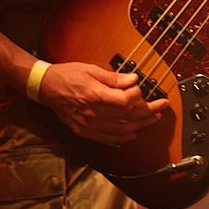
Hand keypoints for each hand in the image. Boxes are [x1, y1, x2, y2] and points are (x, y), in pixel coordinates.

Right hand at [36, 62, 168, 144]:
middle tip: (162, 106)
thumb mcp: (92, 70)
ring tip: (153, 119)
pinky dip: (123, 137)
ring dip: (140, 125)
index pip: (125, 102)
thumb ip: (114, 78)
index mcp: (95, 96)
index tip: (143, 89)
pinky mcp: (84, 131)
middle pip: (127, 117)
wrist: (46, 88)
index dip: (138, 96)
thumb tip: (133, 79)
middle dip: (148, 111)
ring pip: (121, 130)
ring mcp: (88, 125)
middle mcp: (93, 113)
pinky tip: (133, 133)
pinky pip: (108, 138)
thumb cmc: (68, 76)